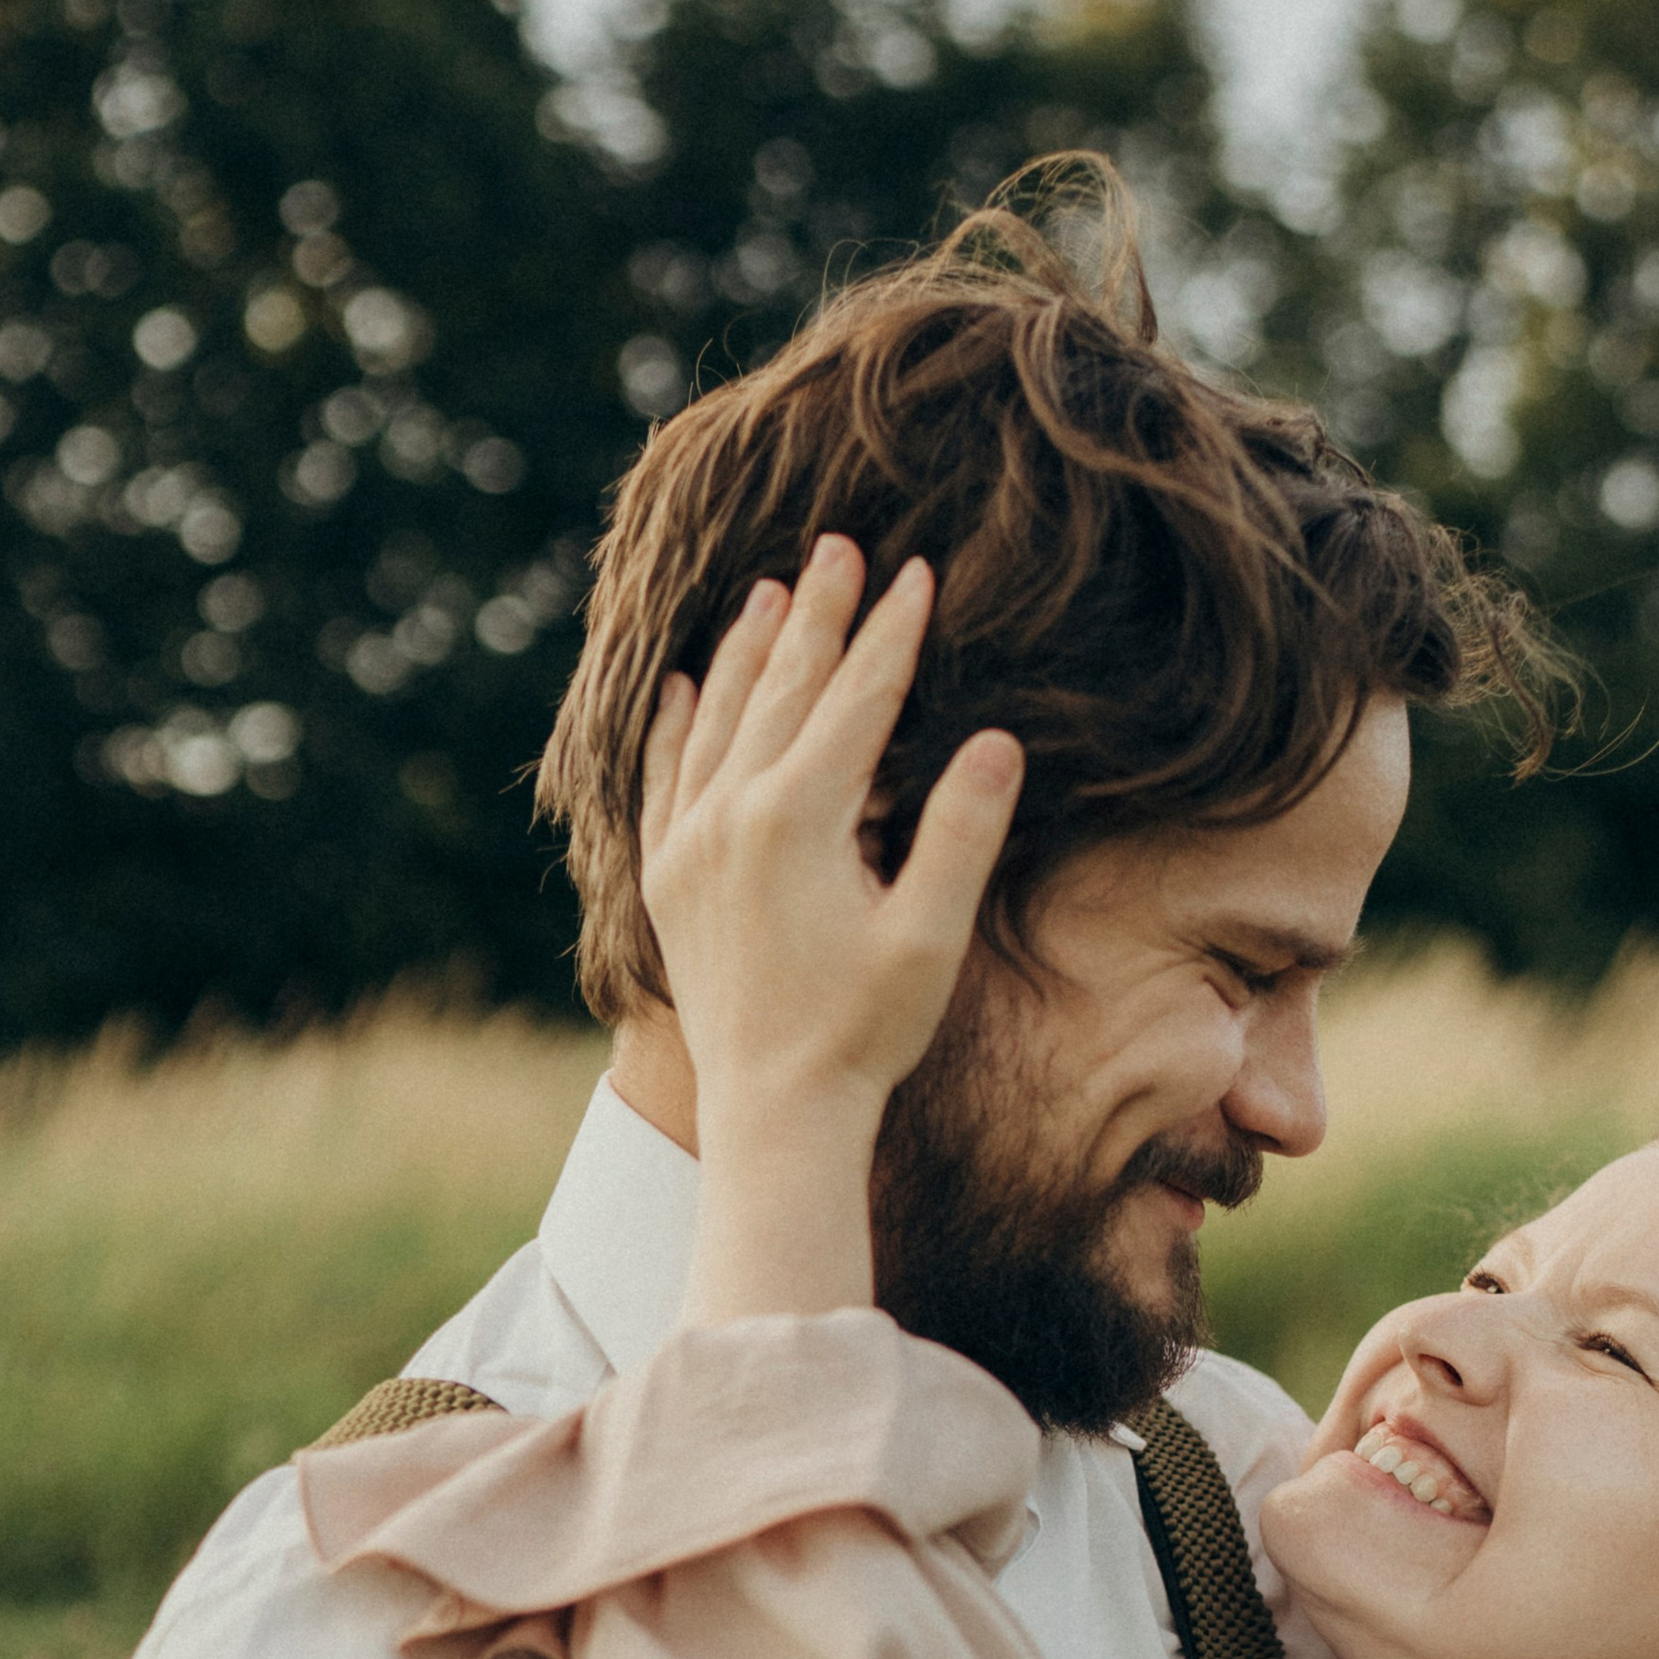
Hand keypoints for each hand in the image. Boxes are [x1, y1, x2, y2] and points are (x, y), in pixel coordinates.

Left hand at [637, 535, 1022, 1323]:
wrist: (772, 1113)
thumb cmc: (864, 1033)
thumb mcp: (930, 936)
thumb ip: (962, 832)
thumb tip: (995, 739)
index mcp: (798, 819)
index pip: (856, 700)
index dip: (891, 632)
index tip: (916, 571)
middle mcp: (730, 814)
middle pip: (784, 687)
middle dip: (819, 614)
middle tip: (840, 545)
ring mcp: (687, 843)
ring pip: (719, 717)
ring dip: (750, 650)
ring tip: (772, 589)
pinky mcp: (665, 877)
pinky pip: (663, 774)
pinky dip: (677, 722)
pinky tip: (687, 684)